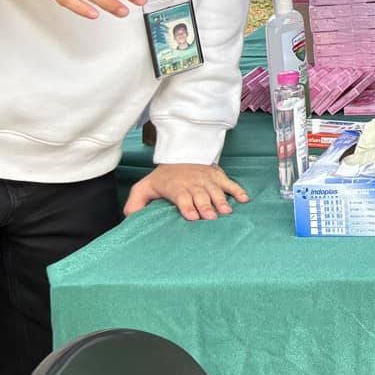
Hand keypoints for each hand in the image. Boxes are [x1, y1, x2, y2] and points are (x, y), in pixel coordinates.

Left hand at [125, 163, 248, 220]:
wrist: (179, 156)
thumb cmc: (162, 179)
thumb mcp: (144, 188)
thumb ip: (135, 204)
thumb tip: (130, 218)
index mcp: (175, 187)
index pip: (181, 196)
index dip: (187, 206)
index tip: (193, 217)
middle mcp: (192, 182)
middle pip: (200, 195)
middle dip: (206, 206)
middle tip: (212, 217)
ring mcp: (206, 178)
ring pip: (215, 190)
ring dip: (221, 200)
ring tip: (227, 212)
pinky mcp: (217, 176)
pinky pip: (229, 183)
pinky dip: (237, 190)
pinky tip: (244, 199)